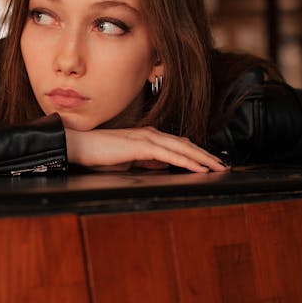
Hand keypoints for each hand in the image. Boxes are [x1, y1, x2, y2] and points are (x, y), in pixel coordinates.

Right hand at [65, 126, 228, 172]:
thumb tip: (161, 166)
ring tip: (218, 167)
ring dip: (203, 158)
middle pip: (185, 144)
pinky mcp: (141, 146)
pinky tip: (200, 168)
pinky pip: (170, 155)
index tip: (210, 163)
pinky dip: (187, 161)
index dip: (196, 153)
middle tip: (223, 165)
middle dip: (206, 155)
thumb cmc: (98, 154)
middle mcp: (150, 134)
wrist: (78, 147)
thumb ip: (145, 162)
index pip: (177, 145)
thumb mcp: (127, 161)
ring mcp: (146, 138)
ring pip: (182, 148)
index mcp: (147, 137)